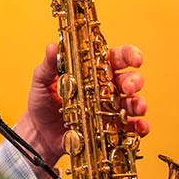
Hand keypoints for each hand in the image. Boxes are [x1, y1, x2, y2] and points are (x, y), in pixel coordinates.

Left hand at [15, 42, 149, 178]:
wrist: (38, 133)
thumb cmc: (41, 102)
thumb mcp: (42, 80)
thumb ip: (49, 64)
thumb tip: (53, 46)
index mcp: (92, 71)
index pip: (115, 57)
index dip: (129, 55)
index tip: (136, 59)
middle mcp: (105, 88)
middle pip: (129, 79)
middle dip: (134, 81)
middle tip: (129, 87)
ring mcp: (109, 109)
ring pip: (132, 102)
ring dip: (138, 103)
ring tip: (138, 107)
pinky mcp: (109, 129)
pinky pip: (130, 127)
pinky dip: (139, 127)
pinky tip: (139, 127)